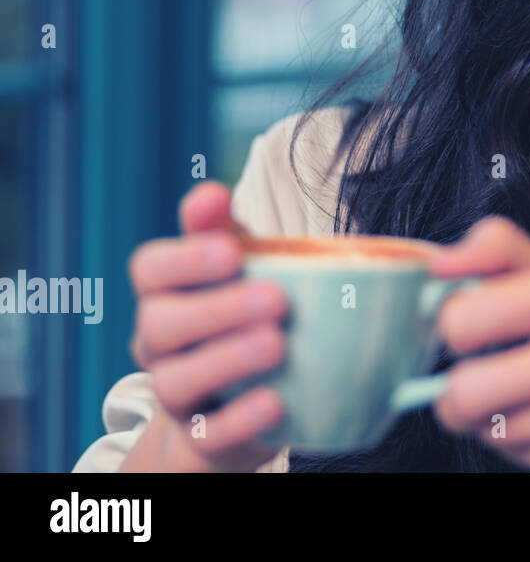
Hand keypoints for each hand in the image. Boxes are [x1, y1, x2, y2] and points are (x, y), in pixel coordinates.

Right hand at [121, 181, 288, 471]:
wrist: (243, 401)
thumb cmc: (243, 314)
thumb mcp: (238, 267)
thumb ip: (223, 230)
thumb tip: (210, 191)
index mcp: (166, 294)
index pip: (149, 270)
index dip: (185, 258)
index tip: (232, 249)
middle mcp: (159, 345)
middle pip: (160, 325)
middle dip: (216, 309)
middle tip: (276, 298)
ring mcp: (178, 395)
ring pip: (175, 383)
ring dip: (227, 360)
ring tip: (278, 343)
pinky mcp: (203, 439)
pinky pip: (208, 435)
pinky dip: (240, 418)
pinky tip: (276, 401)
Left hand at [427, 216, 529, 471]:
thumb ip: (504, 254)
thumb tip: (434, 261)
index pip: (463, 317)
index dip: (449, 325)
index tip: (465, 326)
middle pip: (463, 390)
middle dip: (456, 389)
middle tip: (479, 376)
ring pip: (487, 429)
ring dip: (495, 418)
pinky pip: (518, 456)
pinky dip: (526, 442)